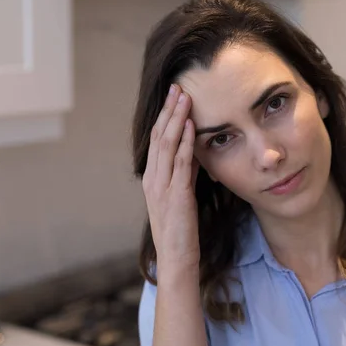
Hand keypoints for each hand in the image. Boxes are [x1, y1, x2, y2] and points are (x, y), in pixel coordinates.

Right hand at [142, 84, 200, 266]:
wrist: (177, 258)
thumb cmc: (180, 230)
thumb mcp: (181, 196)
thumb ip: (184, 174)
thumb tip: (193, 152)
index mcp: (152, 179)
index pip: (155, 141)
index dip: (164, 117)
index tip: (173, 97)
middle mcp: (153, 179)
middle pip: (158, 137)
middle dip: (168, 110)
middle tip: (177, 87)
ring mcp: (162, 187)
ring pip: (166, 145)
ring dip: (176, 119)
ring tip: (184, 97)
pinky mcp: (176, 195)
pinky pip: (180, 163)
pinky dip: (185, 141)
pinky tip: (190, 125)